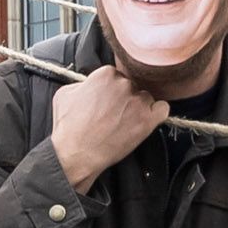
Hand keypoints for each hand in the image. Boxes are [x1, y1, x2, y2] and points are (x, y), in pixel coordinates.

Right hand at [46, 64, 168, 187]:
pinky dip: (156, 114)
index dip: (111, 91)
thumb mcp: (65, 95)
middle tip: (113, 115)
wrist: (76, 154)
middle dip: (124, 99)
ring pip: (146, 98)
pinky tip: (144, 122)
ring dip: (138, 108)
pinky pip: (162, 109)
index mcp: (106, 74)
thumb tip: (90, 85)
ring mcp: (138, 101)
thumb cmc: (68, 127)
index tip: (106, 102)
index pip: (116, 76)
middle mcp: (124, 84)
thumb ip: (82, 84)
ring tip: (124, 123)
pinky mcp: (148, 120)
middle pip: (132, 86)